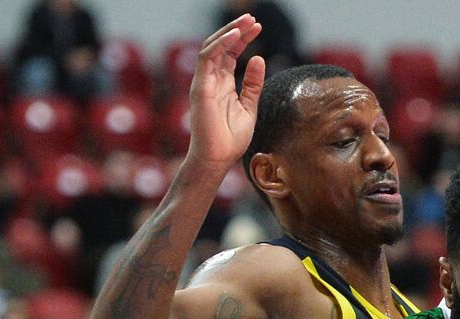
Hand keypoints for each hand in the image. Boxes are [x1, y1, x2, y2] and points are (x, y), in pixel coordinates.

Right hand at [187, 15, 264, 170]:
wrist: (218, 159)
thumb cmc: (230, 139)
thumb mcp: (249, 107)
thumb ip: (252, 84)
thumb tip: (259, 59)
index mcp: (222, 83)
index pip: (231, 53)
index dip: (243, 38)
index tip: (258, 28)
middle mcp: (211, 79)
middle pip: (222, 46)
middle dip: (237, 30)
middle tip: (254, 19)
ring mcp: (204, 82)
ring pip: (213, 47)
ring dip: (230, 32)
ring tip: (247, 22)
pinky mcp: (200, 87)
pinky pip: (207, 58)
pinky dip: (221, 44)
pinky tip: (235, 36)